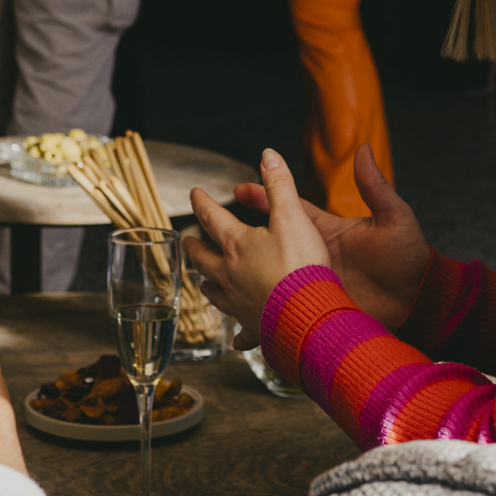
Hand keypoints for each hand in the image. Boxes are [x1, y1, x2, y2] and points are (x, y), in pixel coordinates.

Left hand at [183, 148, 330, 330]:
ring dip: (207, 285)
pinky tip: (237, 340)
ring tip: (202, 283)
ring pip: (215, 293)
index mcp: (237, 245)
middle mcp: (230, 275)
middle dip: (194, 247)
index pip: (212, 218)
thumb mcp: (293, 216)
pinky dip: (237, 335)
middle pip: (204, 258)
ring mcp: (239, 303)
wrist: (308, 315)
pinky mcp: (254, 326)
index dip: (202, 203)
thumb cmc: (301, 266)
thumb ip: (280, 184)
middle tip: (187, 240)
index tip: (194, 194)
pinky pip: (241, 332)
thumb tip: (267, 155)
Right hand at [220, 144, 428, 330]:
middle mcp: (314, 256)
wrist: (420, 302)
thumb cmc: (409, 259)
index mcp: (328, 230)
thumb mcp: (394, 218)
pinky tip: (239, 333)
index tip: (239, 189)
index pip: (287, 209)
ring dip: (241, 280)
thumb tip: (364, 148)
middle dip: (240, 236)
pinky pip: (281, 316)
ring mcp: (312, 283)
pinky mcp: (314, 308)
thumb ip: (375, 186)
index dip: (262, 197)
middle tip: (211, 228)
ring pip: (267, 280)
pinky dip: (260, 325)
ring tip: (209, 280)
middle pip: (268, 243)